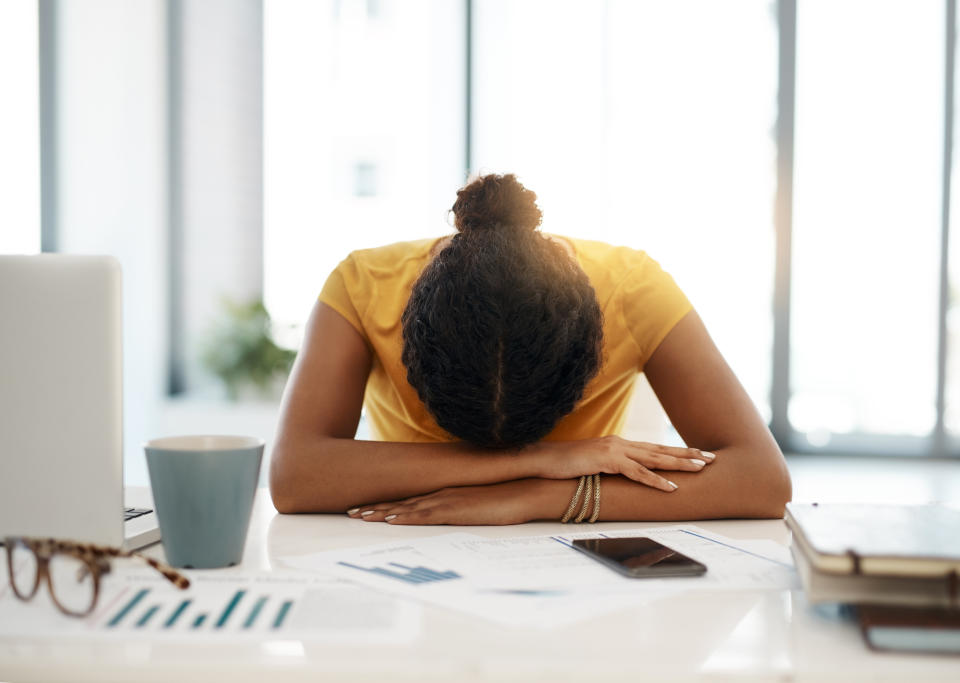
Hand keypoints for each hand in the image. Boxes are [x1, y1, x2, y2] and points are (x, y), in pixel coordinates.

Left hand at [346, 480, 545, 524]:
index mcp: (446, 493)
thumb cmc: (506, 497)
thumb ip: (463, 506)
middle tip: (351, 512)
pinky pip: (424, 515)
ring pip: (406, 508)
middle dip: (375, 508)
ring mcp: (446, 501)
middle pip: (401, 503)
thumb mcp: (478, 503)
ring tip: (358, 516)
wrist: (526, 490)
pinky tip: (389, 519)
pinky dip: (404, 517)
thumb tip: (454, 515)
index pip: (410, 499)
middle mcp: (441, 495)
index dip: (386, 504)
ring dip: (381, 513)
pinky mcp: (455, 510)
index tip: (366, 507)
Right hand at [529, 436, 714, 491]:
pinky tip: (671, 487)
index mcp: (619, 445)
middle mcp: (621, 444)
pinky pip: (637, 473)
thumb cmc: (566, 464)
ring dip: (679, 464)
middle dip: (688, 454)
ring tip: (701, 468)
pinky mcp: (607, 461)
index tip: (698, 454)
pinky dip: (656, 480)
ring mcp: (614, 450)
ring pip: (654, 458)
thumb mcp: (593, 464)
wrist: (544, 459)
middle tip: (711, 458)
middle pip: (660, 449)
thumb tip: (624, 477)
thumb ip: (611, 467)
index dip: (677, 451)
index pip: (654, 448)